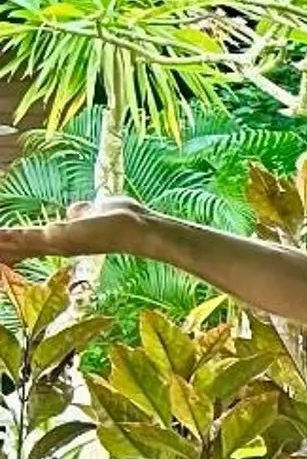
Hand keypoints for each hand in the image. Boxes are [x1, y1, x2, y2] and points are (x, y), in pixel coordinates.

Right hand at [0, 197, 151, 265]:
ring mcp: (59, 243)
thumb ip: (81, 211)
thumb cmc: (123, 220)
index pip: (32, 244)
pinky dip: (9, 237)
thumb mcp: (95, 211)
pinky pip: (27, 236)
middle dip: (3, 248)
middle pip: (22, 248)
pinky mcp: (61, 236)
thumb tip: (74, 209)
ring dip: (2, 243)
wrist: (141, 228)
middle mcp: (59, 245)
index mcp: (65, 239)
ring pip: (20, 243)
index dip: (13, 244)